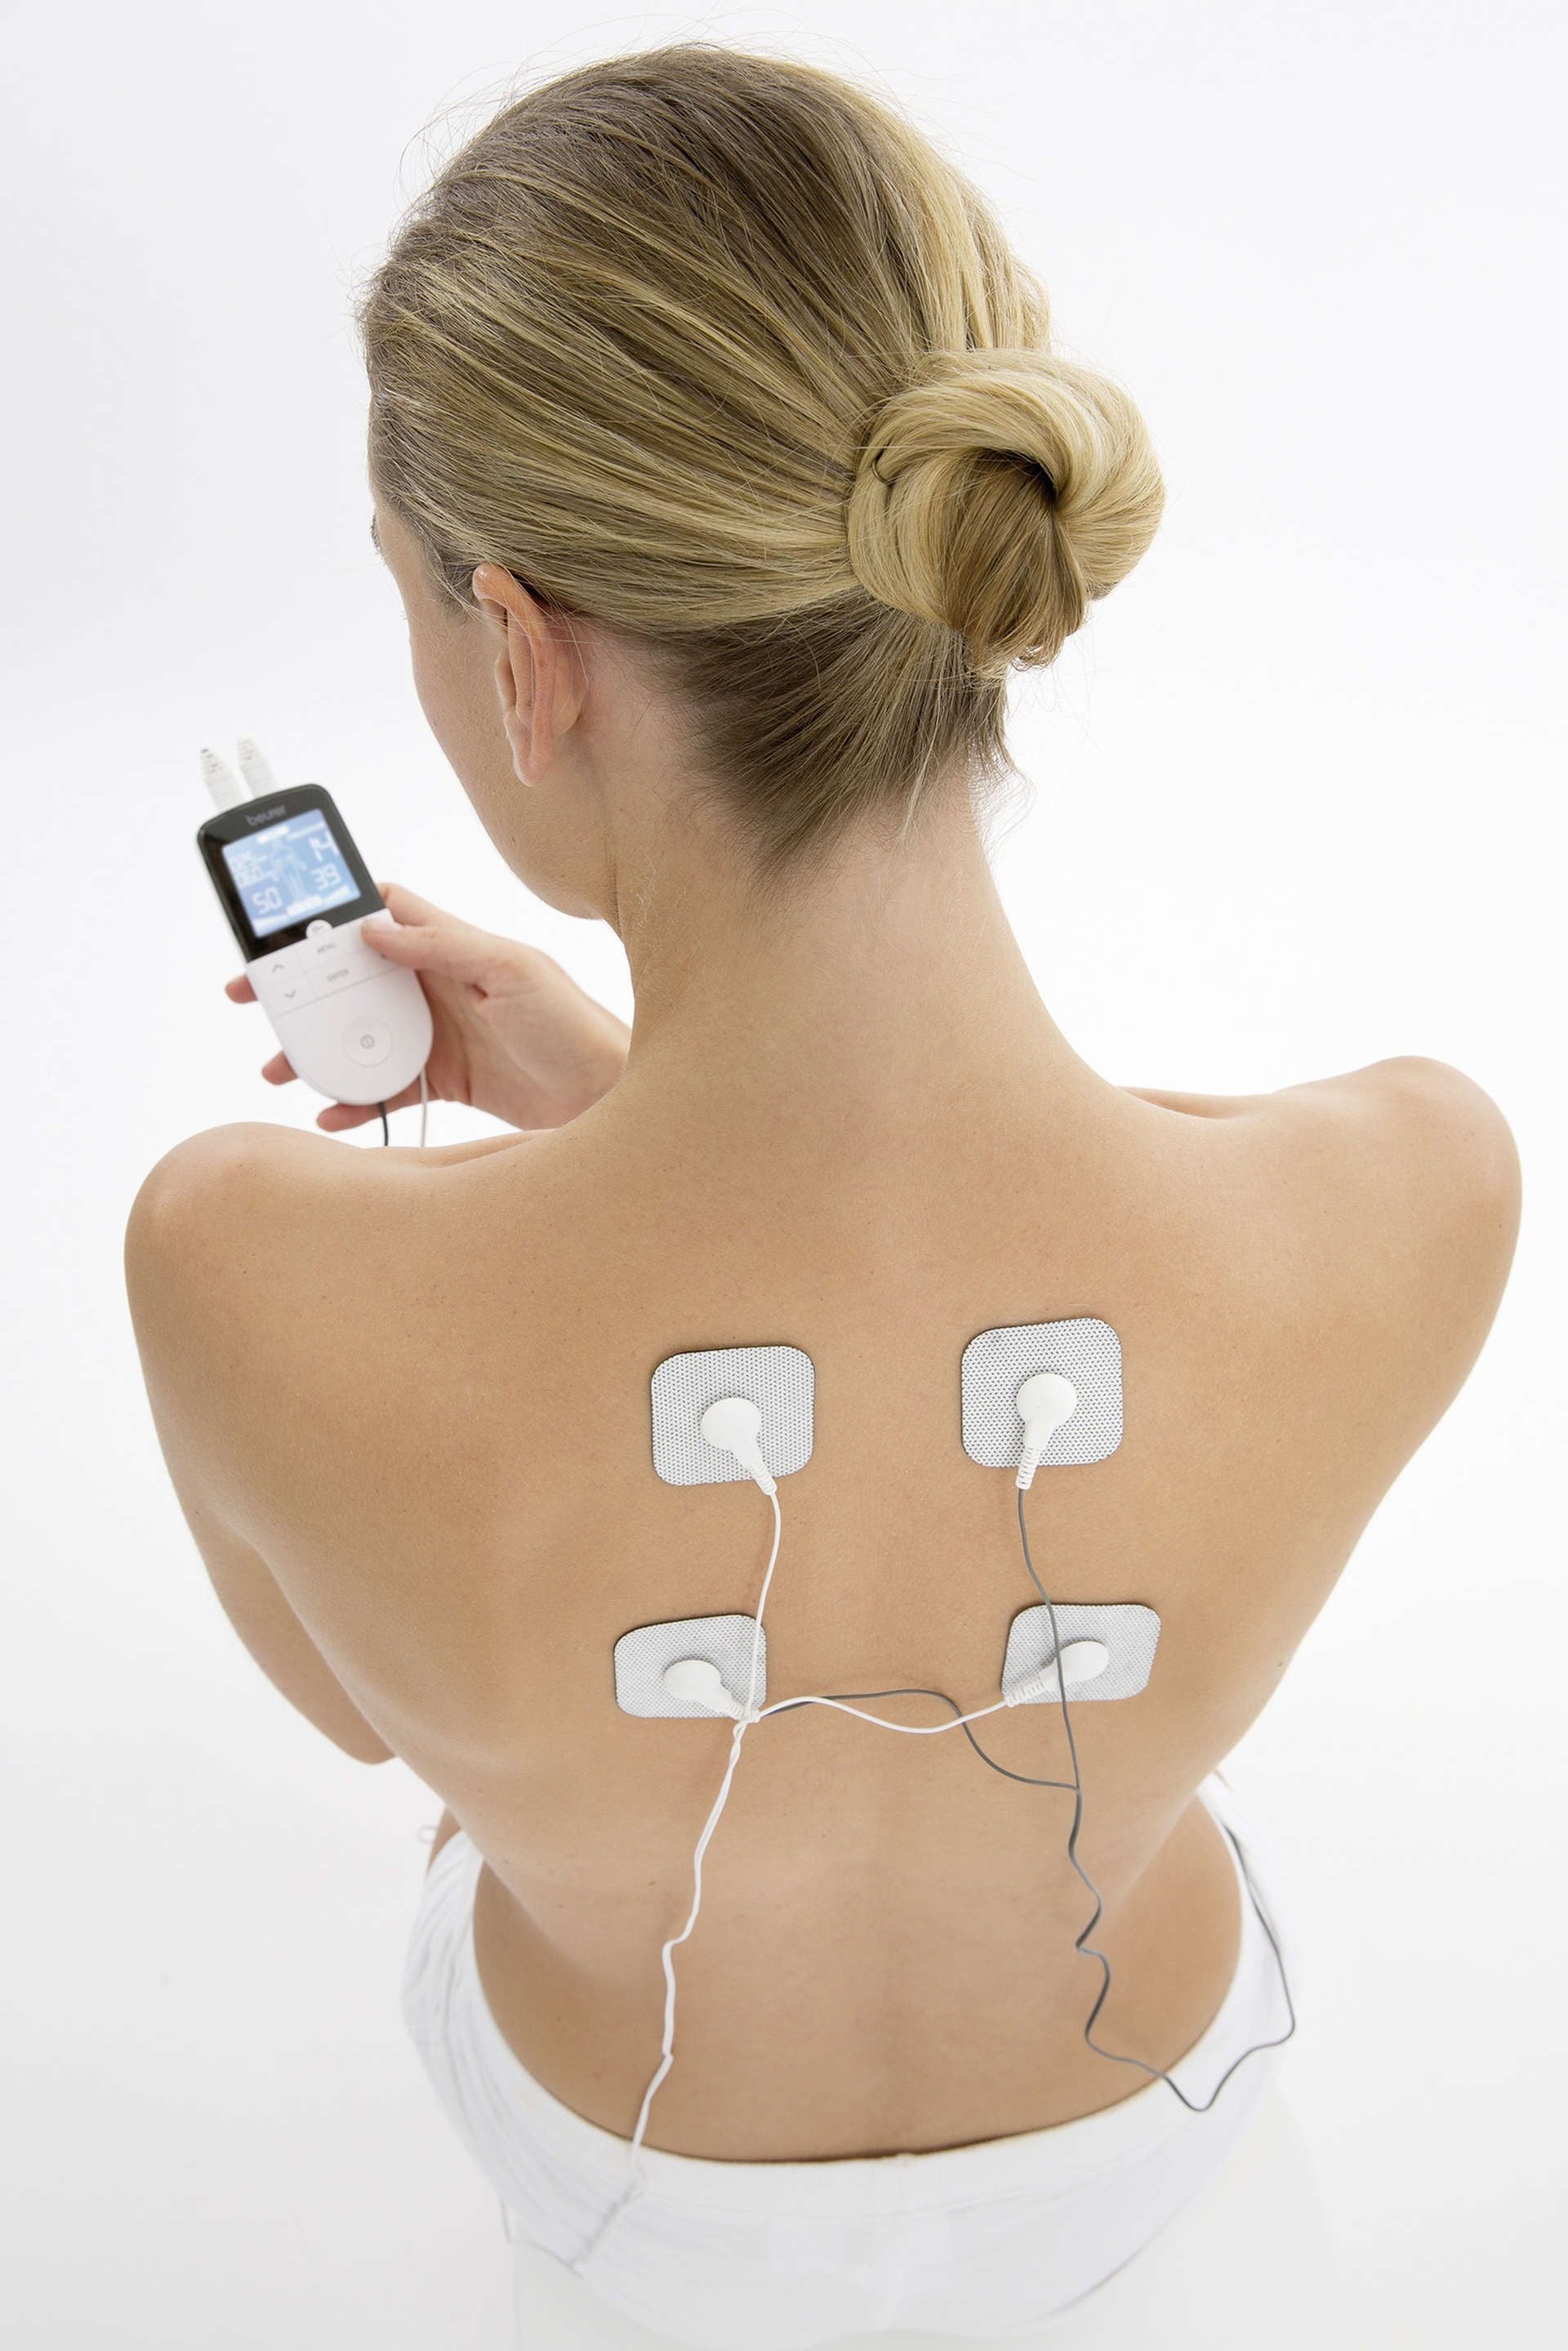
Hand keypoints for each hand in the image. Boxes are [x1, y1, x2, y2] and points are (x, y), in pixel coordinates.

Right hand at [225, 882, 629, 1133]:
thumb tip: (374, 928)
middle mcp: (437, 989)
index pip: (382, 914)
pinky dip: (355, 1102)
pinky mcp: (445, 1082)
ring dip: (319, 1050)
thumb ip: (444, 947)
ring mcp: (437, 1037)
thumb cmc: (574, 1024)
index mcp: (451, 949)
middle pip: (353, 980)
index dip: (331, 914)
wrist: (608, 1097)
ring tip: (280, 1067)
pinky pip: (386, 1089)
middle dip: (302, 990)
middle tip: (254, 999)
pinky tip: (331, 1114)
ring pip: (360, 1037)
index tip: (282, 926)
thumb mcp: (512, 971)